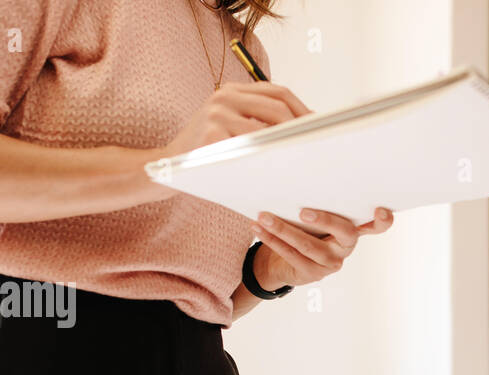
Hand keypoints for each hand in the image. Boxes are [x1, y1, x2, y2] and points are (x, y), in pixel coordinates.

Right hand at [160, 82, 310, 155]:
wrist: (168, 168)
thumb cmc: (208, 152)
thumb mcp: (230, 126)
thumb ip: (258, 121)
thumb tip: (303, 130)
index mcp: (233, 91)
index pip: (278, 92)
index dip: (302, 108)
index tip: (320, 127)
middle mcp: (225, 96)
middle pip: (278, 107)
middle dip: (301, 128)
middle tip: (318, 147)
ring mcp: (217, 114)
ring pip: (268, 129)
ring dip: (288, 146)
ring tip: (303, 160)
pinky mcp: (212, 136)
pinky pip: (251, 149)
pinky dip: (268, 160)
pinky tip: (280, 170)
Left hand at [249, 207, 394, 288]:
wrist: (285, 261)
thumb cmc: (304, 229)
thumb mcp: (313, 215)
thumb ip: (318, 203)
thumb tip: (298, 175)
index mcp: (353, 229)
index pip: (375, 226)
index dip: (382, 221)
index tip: (381, 210)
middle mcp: (347, 247)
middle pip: (344, 233)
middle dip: (325, 220)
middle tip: (304, 212)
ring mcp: (331, 263)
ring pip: (308, 245)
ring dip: (283, 229)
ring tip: (264, 216)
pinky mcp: (313, 274)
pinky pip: (291, 255)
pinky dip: (272, 239)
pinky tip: (260, 228)